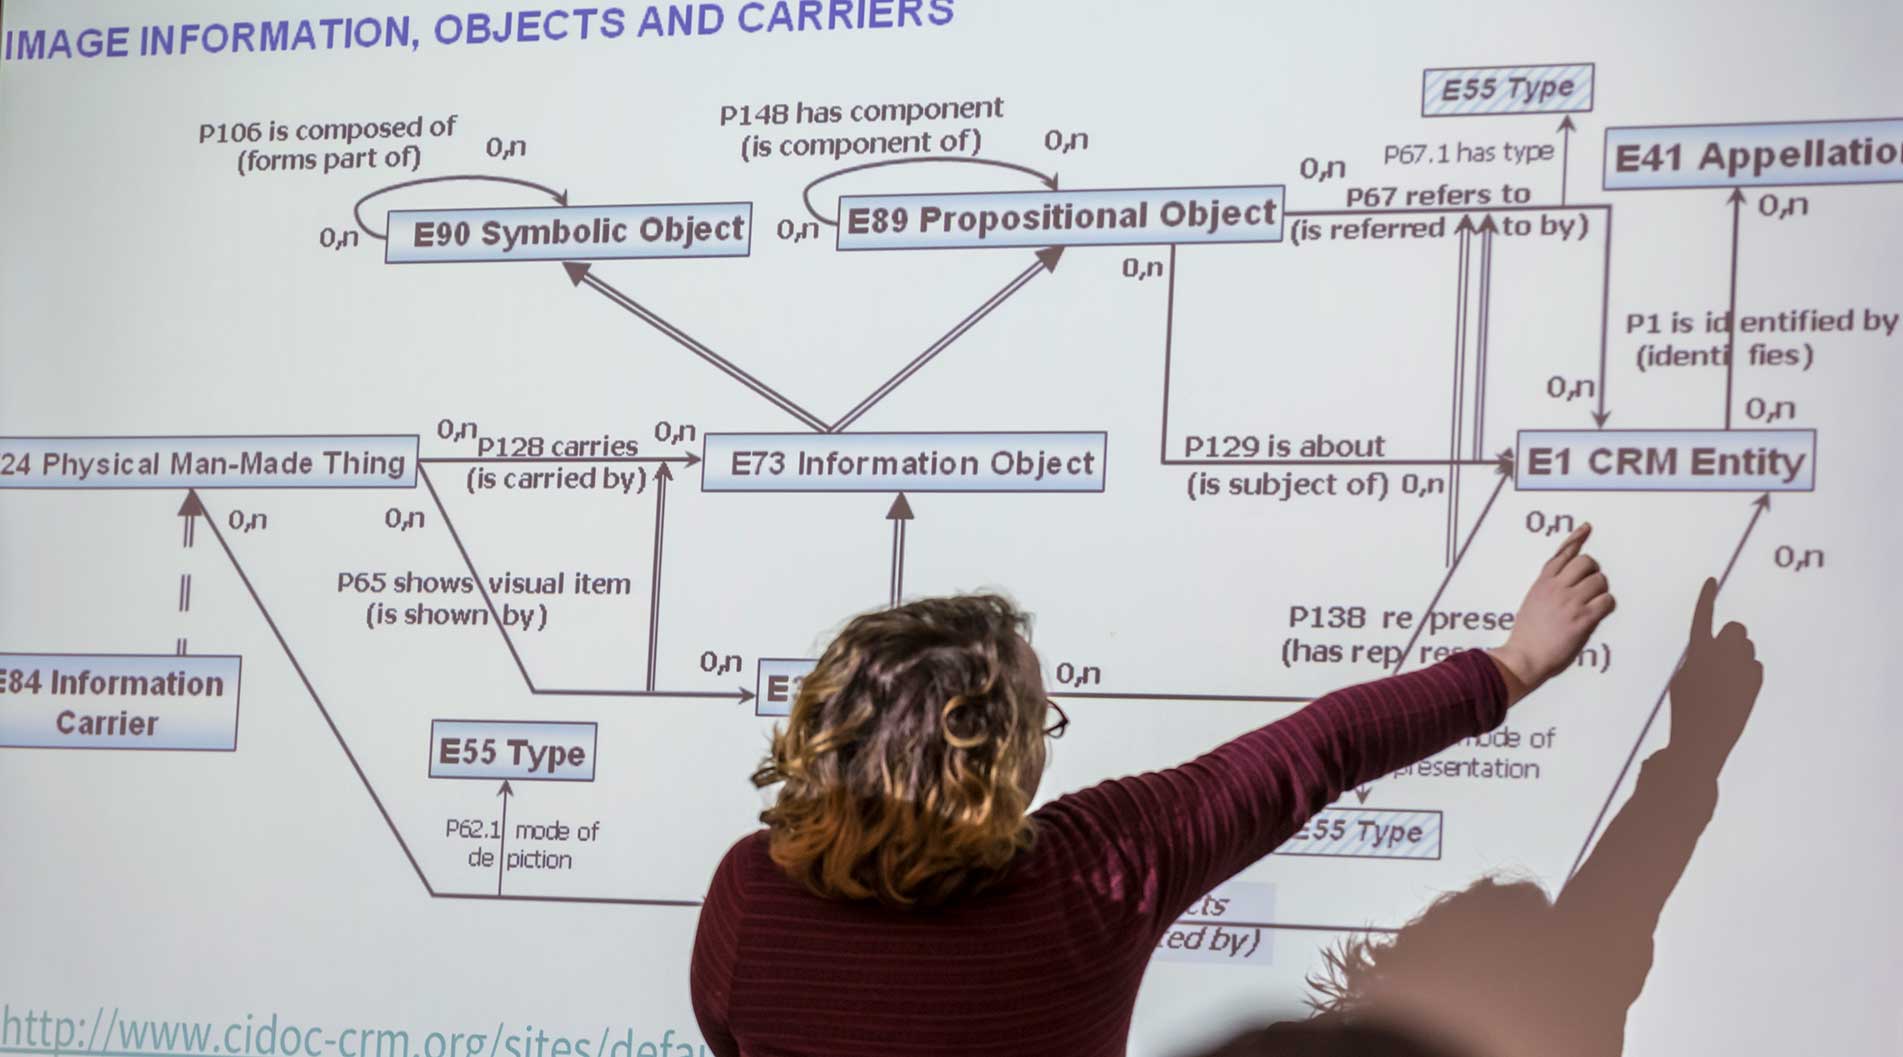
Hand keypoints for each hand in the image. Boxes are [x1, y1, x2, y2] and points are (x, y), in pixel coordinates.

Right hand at [1489, 523, 1614, 703]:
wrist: (1525, 655)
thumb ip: (1546, 587)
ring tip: (1592, 602)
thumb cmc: (1527, 633)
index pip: (1562, 554)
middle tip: (1590, 585)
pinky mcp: (1582, 618)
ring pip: (1599, 581)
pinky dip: (1606, 604)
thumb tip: (1563, 578)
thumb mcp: (1531, 601)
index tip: (1587, 528)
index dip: (1576, 539)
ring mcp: (1570, 602)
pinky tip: (1598, 612)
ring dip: (1600, 590)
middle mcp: (1557, 588)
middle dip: (1593, 571)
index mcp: (1543, 582)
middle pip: (1586, 562)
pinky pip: (1606, 601)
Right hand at [1668, 577, 1761, 768]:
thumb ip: (1696, 658)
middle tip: (1722, 654)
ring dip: (1739, 656)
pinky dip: (1747, 674)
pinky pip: (1755, 666)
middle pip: (1736, 628)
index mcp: (1698, 653)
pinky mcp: (1755, 680)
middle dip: (1731, 637)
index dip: (1706, 598)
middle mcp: (1722, 655)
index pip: (1703, 617)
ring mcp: (1742, 667)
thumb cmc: (1687, 708)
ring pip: (1747, 647)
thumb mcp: (1682, 679)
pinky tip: (1736, 691)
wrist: (1704, 738)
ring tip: (1726, 680)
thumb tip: (1712, 649)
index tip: (1712, 581)